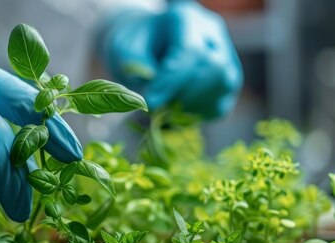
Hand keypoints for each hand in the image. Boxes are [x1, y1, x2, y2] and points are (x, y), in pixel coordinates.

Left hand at [99, 0, 242, 118]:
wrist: (146, 48)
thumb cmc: (135, 47)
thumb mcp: (124, 49)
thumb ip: (136, 67)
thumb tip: (155, 98)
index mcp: (186, 18)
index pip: (191, 50)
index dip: (172, 80)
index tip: (150, 101)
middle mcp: (212, 35)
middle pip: (213, 67)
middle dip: (181, 93)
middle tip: (155, 106)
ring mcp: (226, 58)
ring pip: (223, 86)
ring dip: (190, 106)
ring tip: (163, 108)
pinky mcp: (228, 84)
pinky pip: (219, 105)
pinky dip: (195, 115)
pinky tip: (175, 111)